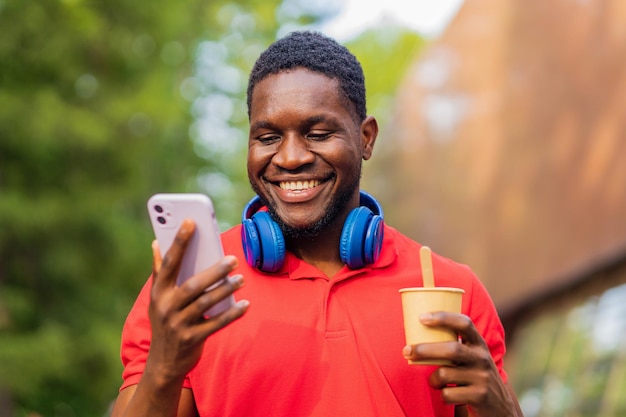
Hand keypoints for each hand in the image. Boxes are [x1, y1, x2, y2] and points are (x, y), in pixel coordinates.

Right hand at [146, 219, 248, 385]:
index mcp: (159, 291)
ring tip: (240, 279)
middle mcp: (166, 306)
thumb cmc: (165, 322)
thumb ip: (159, 271)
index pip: (170, 262)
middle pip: (193, 284)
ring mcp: (178, 324)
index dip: (179, 241)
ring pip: (205, 303)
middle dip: (214, 271)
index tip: (191, 221)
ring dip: (225, 290)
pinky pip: (215, 324)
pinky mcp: (192, 339)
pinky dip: (231, 314)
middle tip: (233, 259)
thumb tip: (156, 242)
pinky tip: (245, 304)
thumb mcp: (158, 298)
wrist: (163, 363)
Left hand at [402, 312, 521, 416]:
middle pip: (451, 349)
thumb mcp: (470, 358)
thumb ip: (454, 346)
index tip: (422, 317)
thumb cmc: (474, 377)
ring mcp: (483, 378)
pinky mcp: (480, 396)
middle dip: (425, 349)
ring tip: (435, 382)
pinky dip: (442, 395)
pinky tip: (448, 395)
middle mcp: (482, 358)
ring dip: (433, 379)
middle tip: (407, 351)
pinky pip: (448, 394)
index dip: (444, 317)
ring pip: (445, 374)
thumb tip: (418, 332)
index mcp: (478, 344)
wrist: (500, 408)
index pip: (464, 323)